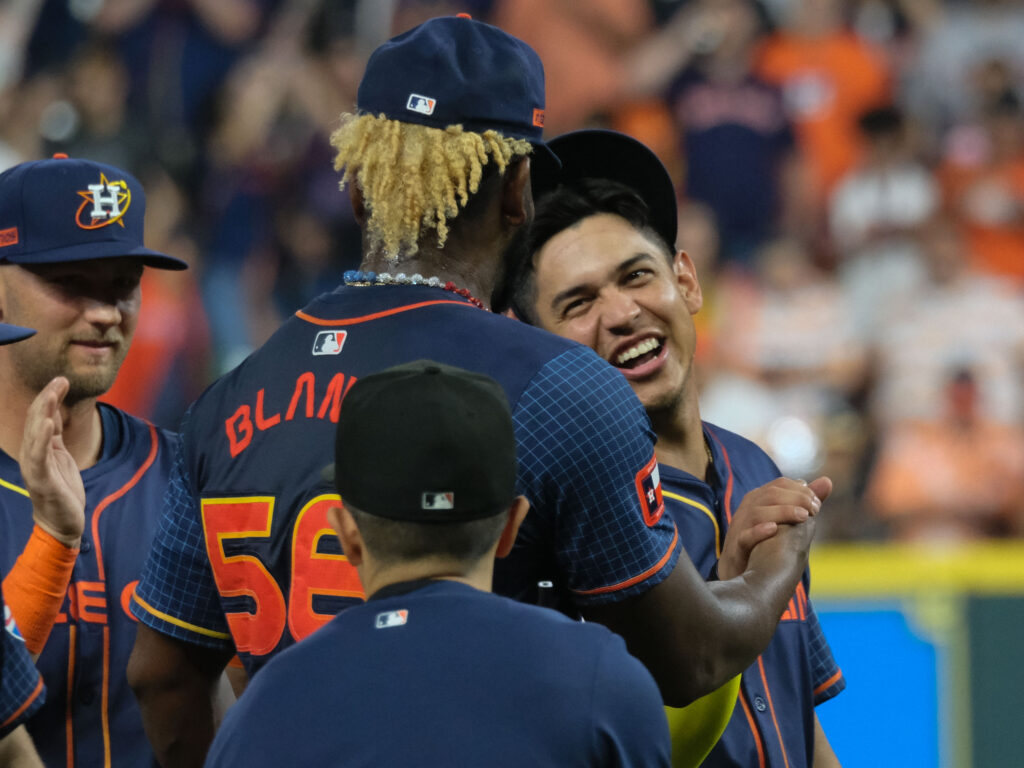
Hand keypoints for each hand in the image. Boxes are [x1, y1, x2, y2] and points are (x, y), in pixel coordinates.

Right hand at [19, 377, 85, 546]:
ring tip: (52, 394)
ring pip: (35, 434)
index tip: (62, 380)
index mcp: (39, 448)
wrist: (62, 523)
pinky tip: (46, 422)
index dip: (50, 398)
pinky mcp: (42, 479)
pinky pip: (39, 455)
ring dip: (43, 411)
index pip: (40, 417)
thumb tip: (52, 413)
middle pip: (35, 420)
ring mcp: (35, 466)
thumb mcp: (61, 456)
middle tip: (60, 380)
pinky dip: (41, 438)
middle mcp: (33, 454)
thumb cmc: (62, 490)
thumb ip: (54, 437)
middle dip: (47, 398)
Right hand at [718, 476, 831, 579]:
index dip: (801, 490)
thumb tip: (827, 480)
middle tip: (814, 510)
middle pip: (771, 494)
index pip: (780, 484)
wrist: (739, 569)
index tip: (817, 504)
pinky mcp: (736, 547)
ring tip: (804, 517)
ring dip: (783, 512)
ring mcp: (740, 527)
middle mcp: (748, 508)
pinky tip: (775, 529)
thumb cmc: (765, 540)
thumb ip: (803, 500)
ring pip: (758, 512)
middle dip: (796, 499)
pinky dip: (759, 531)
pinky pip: (745, 536)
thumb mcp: (784, 517)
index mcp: (759, 498)